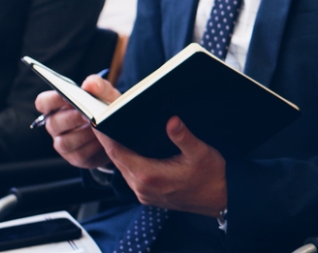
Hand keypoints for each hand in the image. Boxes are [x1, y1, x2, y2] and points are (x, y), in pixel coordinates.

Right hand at [36, 75, 118, 168]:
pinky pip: (78, 154)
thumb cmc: (106, 109)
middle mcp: (55, 125)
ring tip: (99, 128)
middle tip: (89, 115)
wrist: (119, 132)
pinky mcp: (74, 157)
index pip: (43, 102)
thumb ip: (100, 86)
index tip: (67, 96)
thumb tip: (89, 84)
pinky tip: (103, 141)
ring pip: (64, 142)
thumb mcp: (107, 96)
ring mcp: (63, 142)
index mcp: (58, 106)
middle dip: (72, 118)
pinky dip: (92, 147)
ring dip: (83, 135)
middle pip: (53, 123)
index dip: (52, 99)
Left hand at [94, 117, 226, 216]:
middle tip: (105, 119)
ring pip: (122, 168)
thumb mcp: (200, 152)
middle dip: (109, 141)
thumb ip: (183, 136)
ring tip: (116, 132)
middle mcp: (142, 187)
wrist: (220, 198)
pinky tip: (132, 150)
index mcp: (149, 175)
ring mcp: (144, 193)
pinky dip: (128, 162)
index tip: (97, 121)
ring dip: (118, 152)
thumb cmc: (211, 176)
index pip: (117, 153)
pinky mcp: (148, 195)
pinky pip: (131, 176)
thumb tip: (171, 120)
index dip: (104, 136)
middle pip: (116, 160)